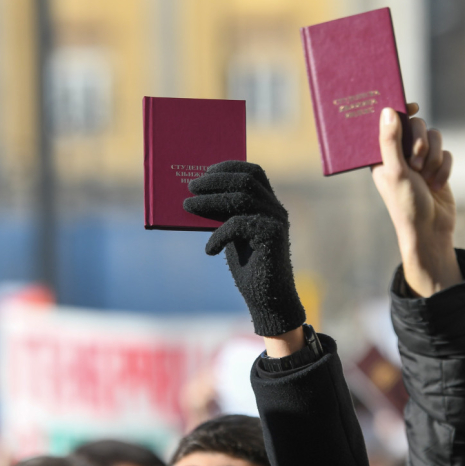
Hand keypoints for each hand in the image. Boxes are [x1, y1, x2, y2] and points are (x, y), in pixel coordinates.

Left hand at [183, 161, 304, 336]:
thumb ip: (223, 214)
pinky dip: (218, 234)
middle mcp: (275, 209)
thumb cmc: (248, 266)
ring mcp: (276, 221)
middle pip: (245, 180)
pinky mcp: (273, 236)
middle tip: (190, 187)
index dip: (229, 166)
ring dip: (209, 200)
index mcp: (268, 204)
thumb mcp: (232, 234)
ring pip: (240, 198)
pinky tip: (210, 250)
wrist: (267, 298)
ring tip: (188, 206)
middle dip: (215, 180)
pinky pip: (238, 224)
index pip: (253, 171)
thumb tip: (195, 197)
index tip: (205, 171)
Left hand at [371, 104, 460, 296]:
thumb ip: (391, 141)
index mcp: (381, 155)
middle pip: (416, 125)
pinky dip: (444, 168)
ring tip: (426, 177)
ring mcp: (419, 159)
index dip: (399, 111)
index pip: (388, 123)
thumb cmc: (405, 203)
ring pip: (434, 136)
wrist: (430, 229)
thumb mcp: (395, 171)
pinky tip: (437, 185)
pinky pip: (446, 152)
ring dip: (433, 156)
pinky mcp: (437, 166)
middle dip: (420, 143)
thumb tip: (388, 110)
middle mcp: (399, 154)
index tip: (412, 105)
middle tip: (415, 163)